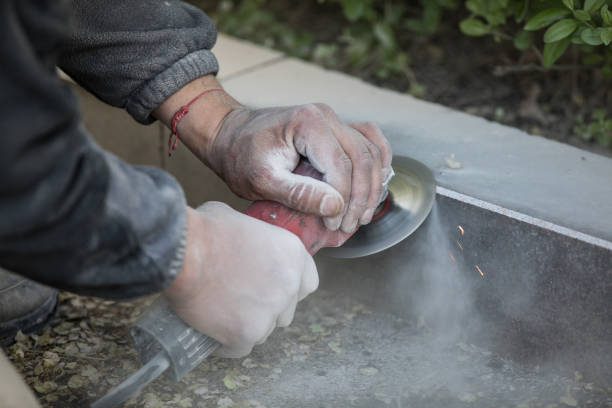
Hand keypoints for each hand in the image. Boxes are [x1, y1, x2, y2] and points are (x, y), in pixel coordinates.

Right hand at [163, 204, 317, 357]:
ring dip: (248, 326)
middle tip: (240, 300)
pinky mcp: (247, 333)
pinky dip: (228, 343)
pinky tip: (214, 333)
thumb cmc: (205, 231)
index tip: (270, 288)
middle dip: (267, 309)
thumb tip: (245, 243)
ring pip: (265, 331)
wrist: (183, 252)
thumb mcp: (240, 220)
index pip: (307, 283)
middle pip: (286, 310)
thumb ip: (254, 238)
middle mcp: (288, 284)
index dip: (289, 288)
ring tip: (222, 314)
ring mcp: (270, 311)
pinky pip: (241, 348)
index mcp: (292, 253)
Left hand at [206, 104, 392, 232]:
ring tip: (360, 215)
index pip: (340, 165)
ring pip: (370, 151)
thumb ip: (298, 193)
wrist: (229, 136)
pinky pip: (369, 140)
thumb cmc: (240, 157)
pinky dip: (378, 162)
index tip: (332, 226)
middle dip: (360, 198)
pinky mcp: (335, 128)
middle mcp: (326, 115)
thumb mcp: (261, 180)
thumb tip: (335, 207)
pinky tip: (376, 184)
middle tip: (348, 226)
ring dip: (372, 186)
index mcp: (308, 123)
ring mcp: (333, 120)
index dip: (342, 200)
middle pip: (361, 159)